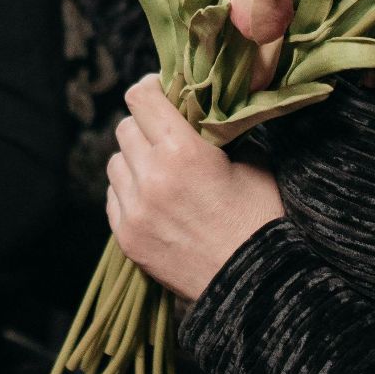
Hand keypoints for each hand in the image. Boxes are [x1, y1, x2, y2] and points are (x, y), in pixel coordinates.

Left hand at [106, 75, 285, 300]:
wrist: (255, 286)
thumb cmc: (261, 220)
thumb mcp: (252, 163)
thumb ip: (219, 134)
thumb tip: (201, 113)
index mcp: (183, 151)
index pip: (140, 97)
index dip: (150, 87)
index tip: (161, 90)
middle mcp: (151, 177)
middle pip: (124, 128)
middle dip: (144, 126)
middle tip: (165, 134)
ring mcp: (134, 210)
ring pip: (114, 163)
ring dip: (133, 160)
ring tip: (160, 171)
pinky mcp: (126, 238)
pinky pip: (113, 198)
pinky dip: (128, 192)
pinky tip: (153, 200)